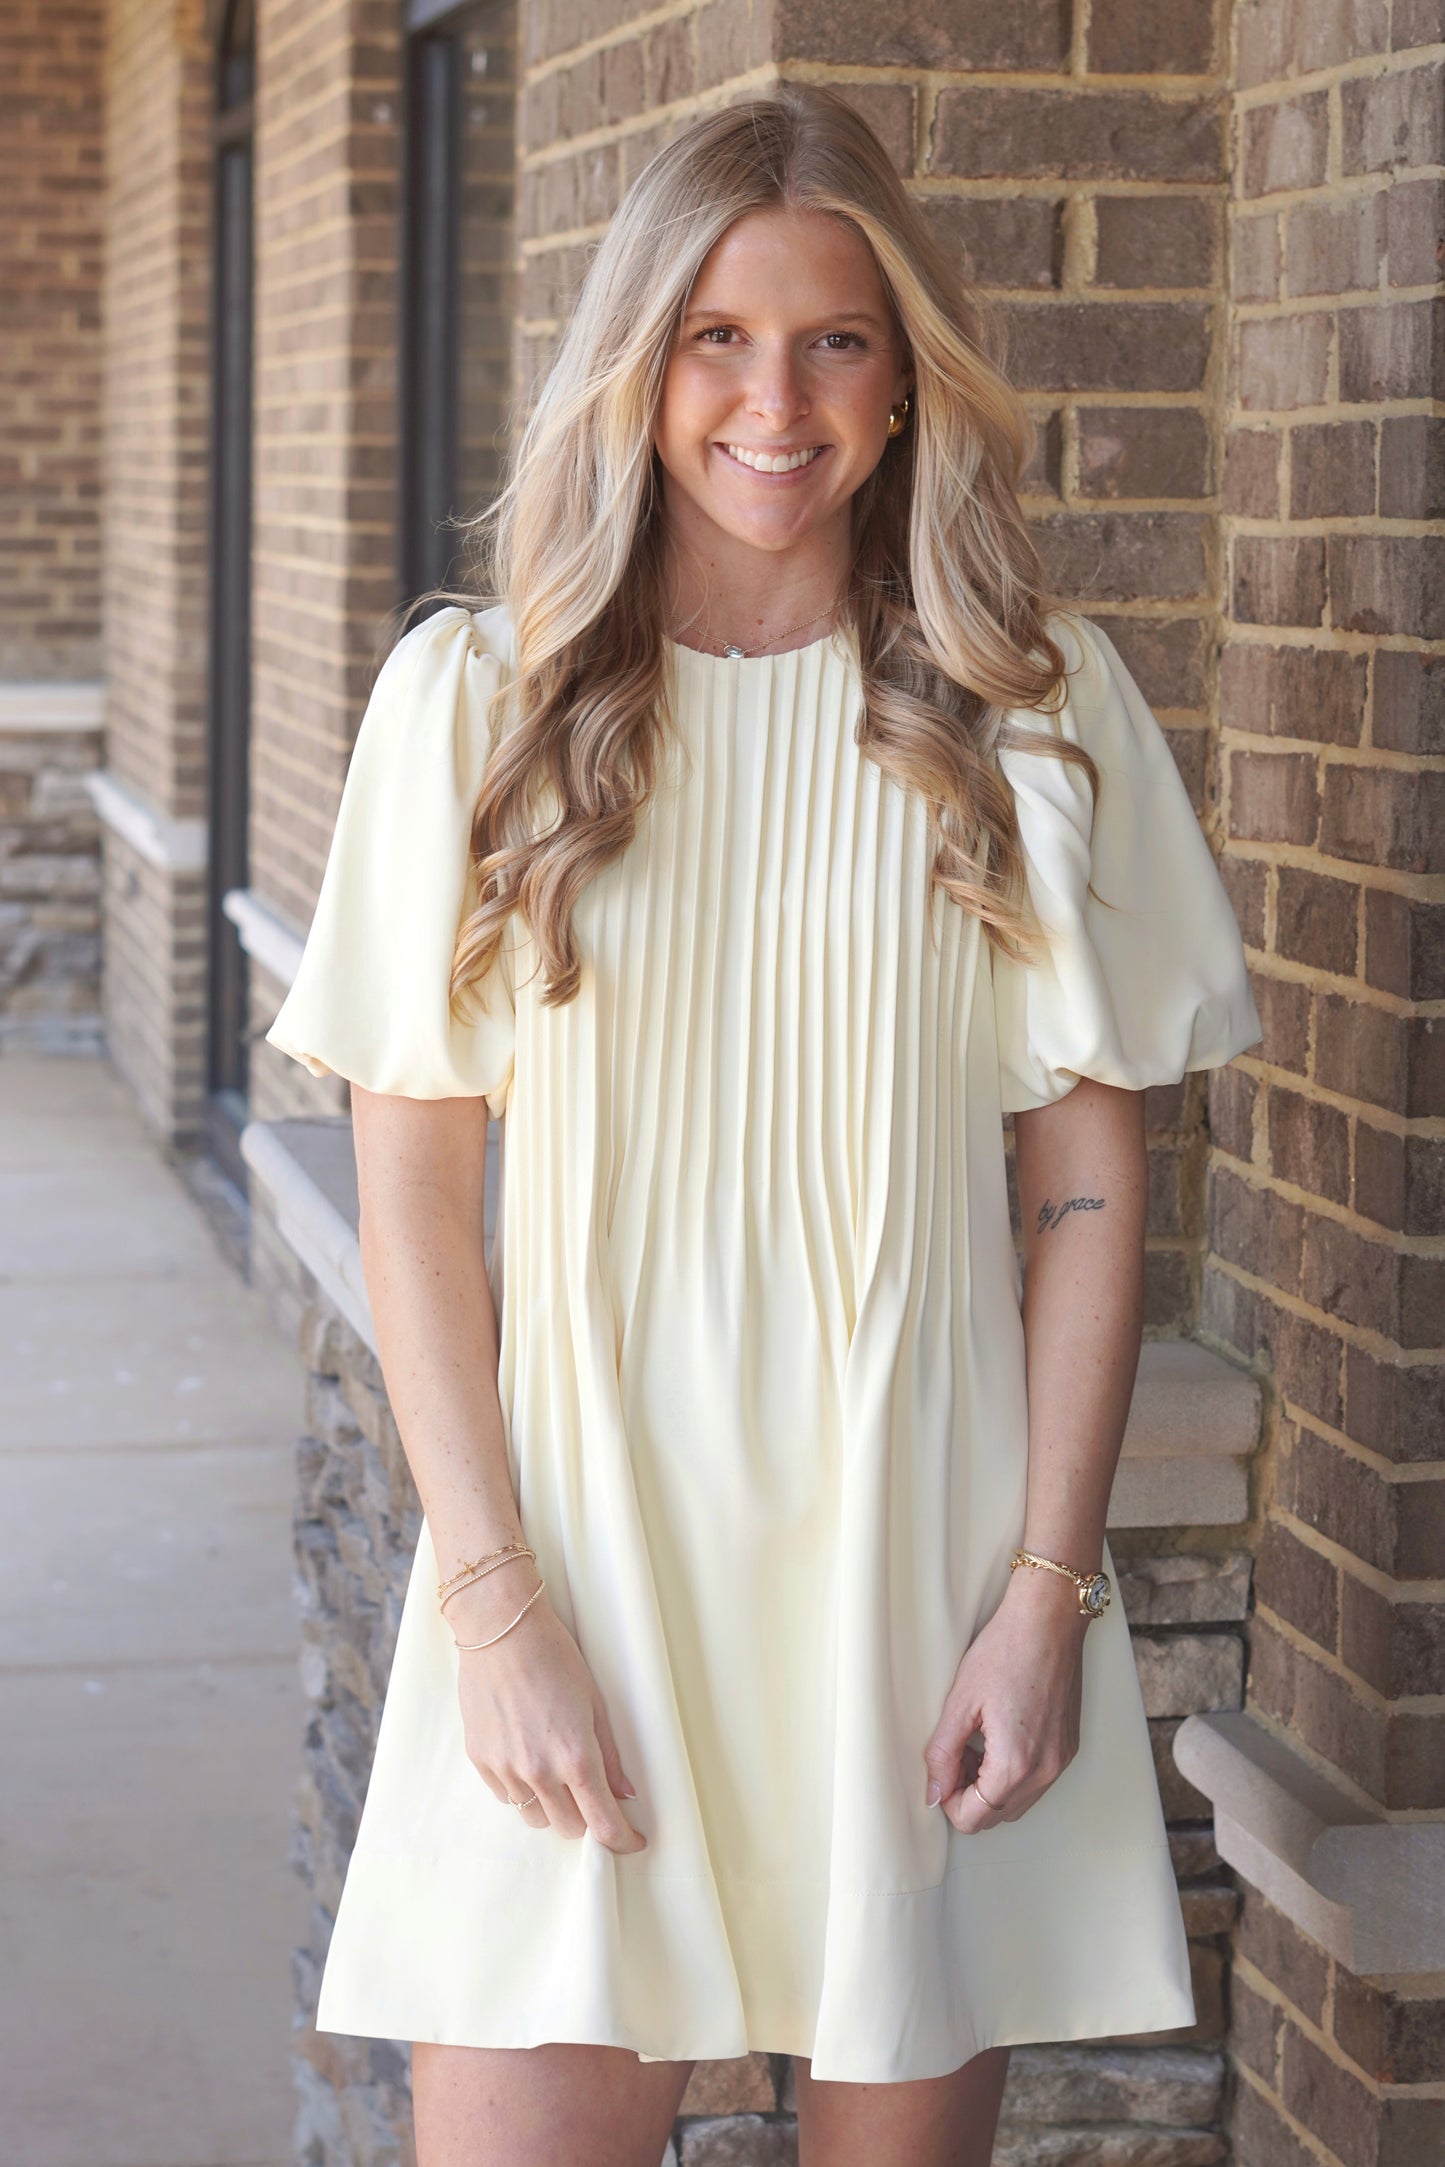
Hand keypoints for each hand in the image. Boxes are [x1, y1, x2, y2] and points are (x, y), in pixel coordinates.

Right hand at [448, 1562, 646, 1853]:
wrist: (500, 1630)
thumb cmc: (555, 1657)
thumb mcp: (594, 1702)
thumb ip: (609, 1754)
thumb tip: (624, 1793)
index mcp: (576, 1756)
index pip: (603, 1823)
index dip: (622, 1840)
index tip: (632, 1841)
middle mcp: (540, 1771)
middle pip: (569, 1828)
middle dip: (586, 1818)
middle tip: (591, 1793)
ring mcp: (506, 1769)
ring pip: (535, 1818)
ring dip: (552, 1806)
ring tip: (555, 1771)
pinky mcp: (481, 1761)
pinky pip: (506, 1796)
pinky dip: (522, 1789)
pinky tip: (526, 1757)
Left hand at [921, 1564, 1087, 1832]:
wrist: (1049, 1621)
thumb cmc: (1006, 1651)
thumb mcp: (960, 1702)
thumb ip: (942, 1754)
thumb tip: (934, 1792)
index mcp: (1015, 1764)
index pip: (975, 1818)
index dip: (948, 1801)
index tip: (941, 1772)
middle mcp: (1045, 1772)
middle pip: (997, 1815)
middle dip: (969, 1795)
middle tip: (955, 1755)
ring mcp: (1061, 1762)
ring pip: (1017, 1802)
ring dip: (991, 1786)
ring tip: (975, 1743)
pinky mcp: (1068, 1748)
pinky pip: (1036, 1781)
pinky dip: (1013, 1773)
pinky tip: (999, 1737)